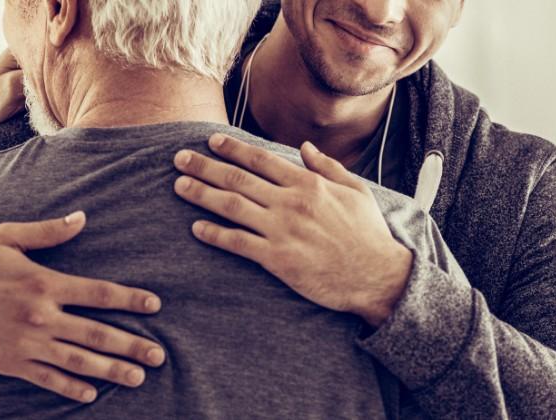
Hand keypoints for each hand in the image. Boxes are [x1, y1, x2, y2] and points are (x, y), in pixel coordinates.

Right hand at [0, 211, 165, 402]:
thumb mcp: (5, 237)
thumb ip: (48, 232)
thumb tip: (82, 218)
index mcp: (42, 283)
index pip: (98, 293)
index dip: (130, 299)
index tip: (155, 306)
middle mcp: (39, 316)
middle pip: (96, 334)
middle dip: (131, 345)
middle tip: (159, 355)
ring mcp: (25, 343)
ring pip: (77, 361)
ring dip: (110, 370)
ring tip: (138, 377)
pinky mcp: (9, 362)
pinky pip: (47, 378)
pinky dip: (71, 387)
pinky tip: (91, 392)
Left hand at [172, 134, 412, 325]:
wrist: (376, 276)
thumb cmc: (368, 233)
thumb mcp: (356, 190)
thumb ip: (327, 167)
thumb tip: (304, 148)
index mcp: (309, 184)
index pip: (261, 160)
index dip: (233, 149)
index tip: (212, 141)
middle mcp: (291, 203)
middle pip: (238, 179)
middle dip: (205, 166)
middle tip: (179, 158)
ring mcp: (282, 231)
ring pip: (232, 206)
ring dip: (202, 194)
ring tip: (179, 186)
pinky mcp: (278, 259)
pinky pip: (238, 243)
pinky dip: (215, 234)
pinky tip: (196, 228)